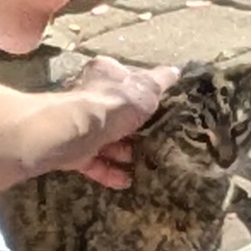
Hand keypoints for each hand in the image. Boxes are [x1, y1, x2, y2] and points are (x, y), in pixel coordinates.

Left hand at [47, 55, 171, 189]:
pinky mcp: (74, 150)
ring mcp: (80, 125)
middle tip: (153, 141)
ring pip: (104, 140)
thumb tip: (176, 69)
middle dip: (132, 129)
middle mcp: (89, 98)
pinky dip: (109, 172)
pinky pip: (93, 163)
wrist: (79, 131)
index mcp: (105, 75)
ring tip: (143, 164)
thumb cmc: (115, 103)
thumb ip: (162, 80)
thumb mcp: (148, 87)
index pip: (122, 79)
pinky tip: (125, 181)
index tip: (155, 107)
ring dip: (122, 153)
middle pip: (114, 113)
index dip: (138, 92)